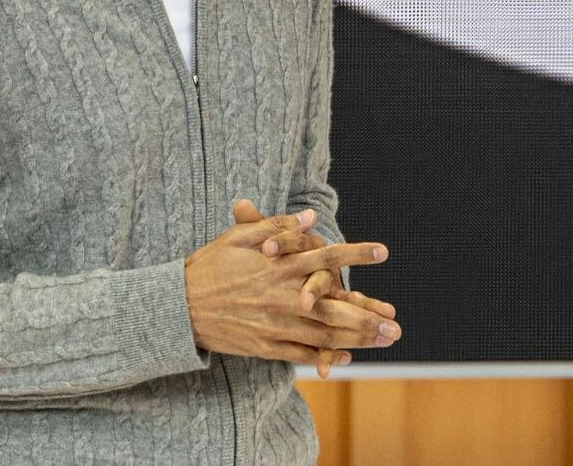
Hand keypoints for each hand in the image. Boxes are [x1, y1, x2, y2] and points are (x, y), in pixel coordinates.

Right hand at [183, 209, 392, 370]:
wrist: (176, 307)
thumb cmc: (209, 266)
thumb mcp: (239, 238)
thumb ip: (277, 226)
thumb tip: (310, 217)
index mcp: (278, 267)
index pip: (325, 257)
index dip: (355, 254)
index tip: (383, 252)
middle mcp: (281, 297)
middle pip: (334, 307)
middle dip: (368, 314)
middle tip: (395, 322)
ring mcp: (274, 325)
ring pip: (323, 334)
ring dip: (357, 338)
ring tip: (384, 339)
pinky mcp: (264, 346)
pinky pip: (301, 353)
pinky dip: (325, 355)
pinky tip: (347, 356)